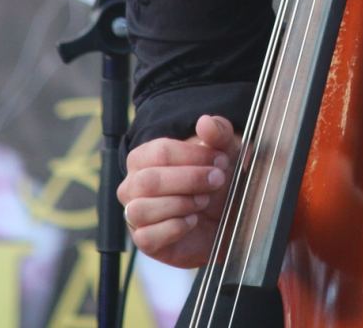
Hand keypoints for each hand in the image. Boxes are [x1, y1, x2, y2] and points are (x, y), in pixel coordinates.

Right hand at [117, 115, 240, 269]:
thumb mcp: (226, 151)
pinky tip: (193, 221)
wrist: (229, 218)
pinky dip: (174, 228)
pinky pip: (147, 237)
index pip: (159, 152)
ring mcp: (135, 214)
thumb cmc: (219, 179)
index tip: (220, 160)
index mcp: (145, 157)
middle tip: (217, 180)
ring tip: (204, 201)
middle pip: (149, 180)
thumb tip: (205, 122)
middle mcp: (133, 185)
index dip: (193, 156)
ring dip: (180, 204)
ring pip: (142, 209)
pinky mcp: (146, 241)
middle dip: (189, 180)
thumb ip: (218, 133)